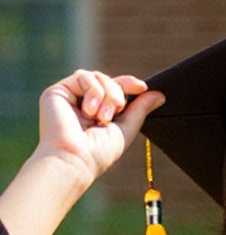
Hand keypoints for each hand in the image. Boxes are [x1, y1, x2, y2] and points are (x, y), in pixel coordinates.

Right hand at [33, 71, 159, 189]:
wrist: (75, 158)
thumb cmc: (99, 152)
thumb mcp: (126, 129)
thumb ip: (140, 110)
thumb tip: (159, 94)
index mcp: (98, 112)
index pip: (115, 89)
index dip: (129, 84)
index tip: (142, 87)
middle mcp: (83, 103)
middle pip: (108, 80)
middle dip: (118, 93)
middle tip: (116, 111)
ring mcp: (70, 96)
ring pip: (97, 76)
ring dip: (107, 94)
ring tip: (102, 117)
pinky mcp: (57, 91)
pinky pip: (83, 76)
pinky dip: (93, 91)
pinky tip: (89, 111)